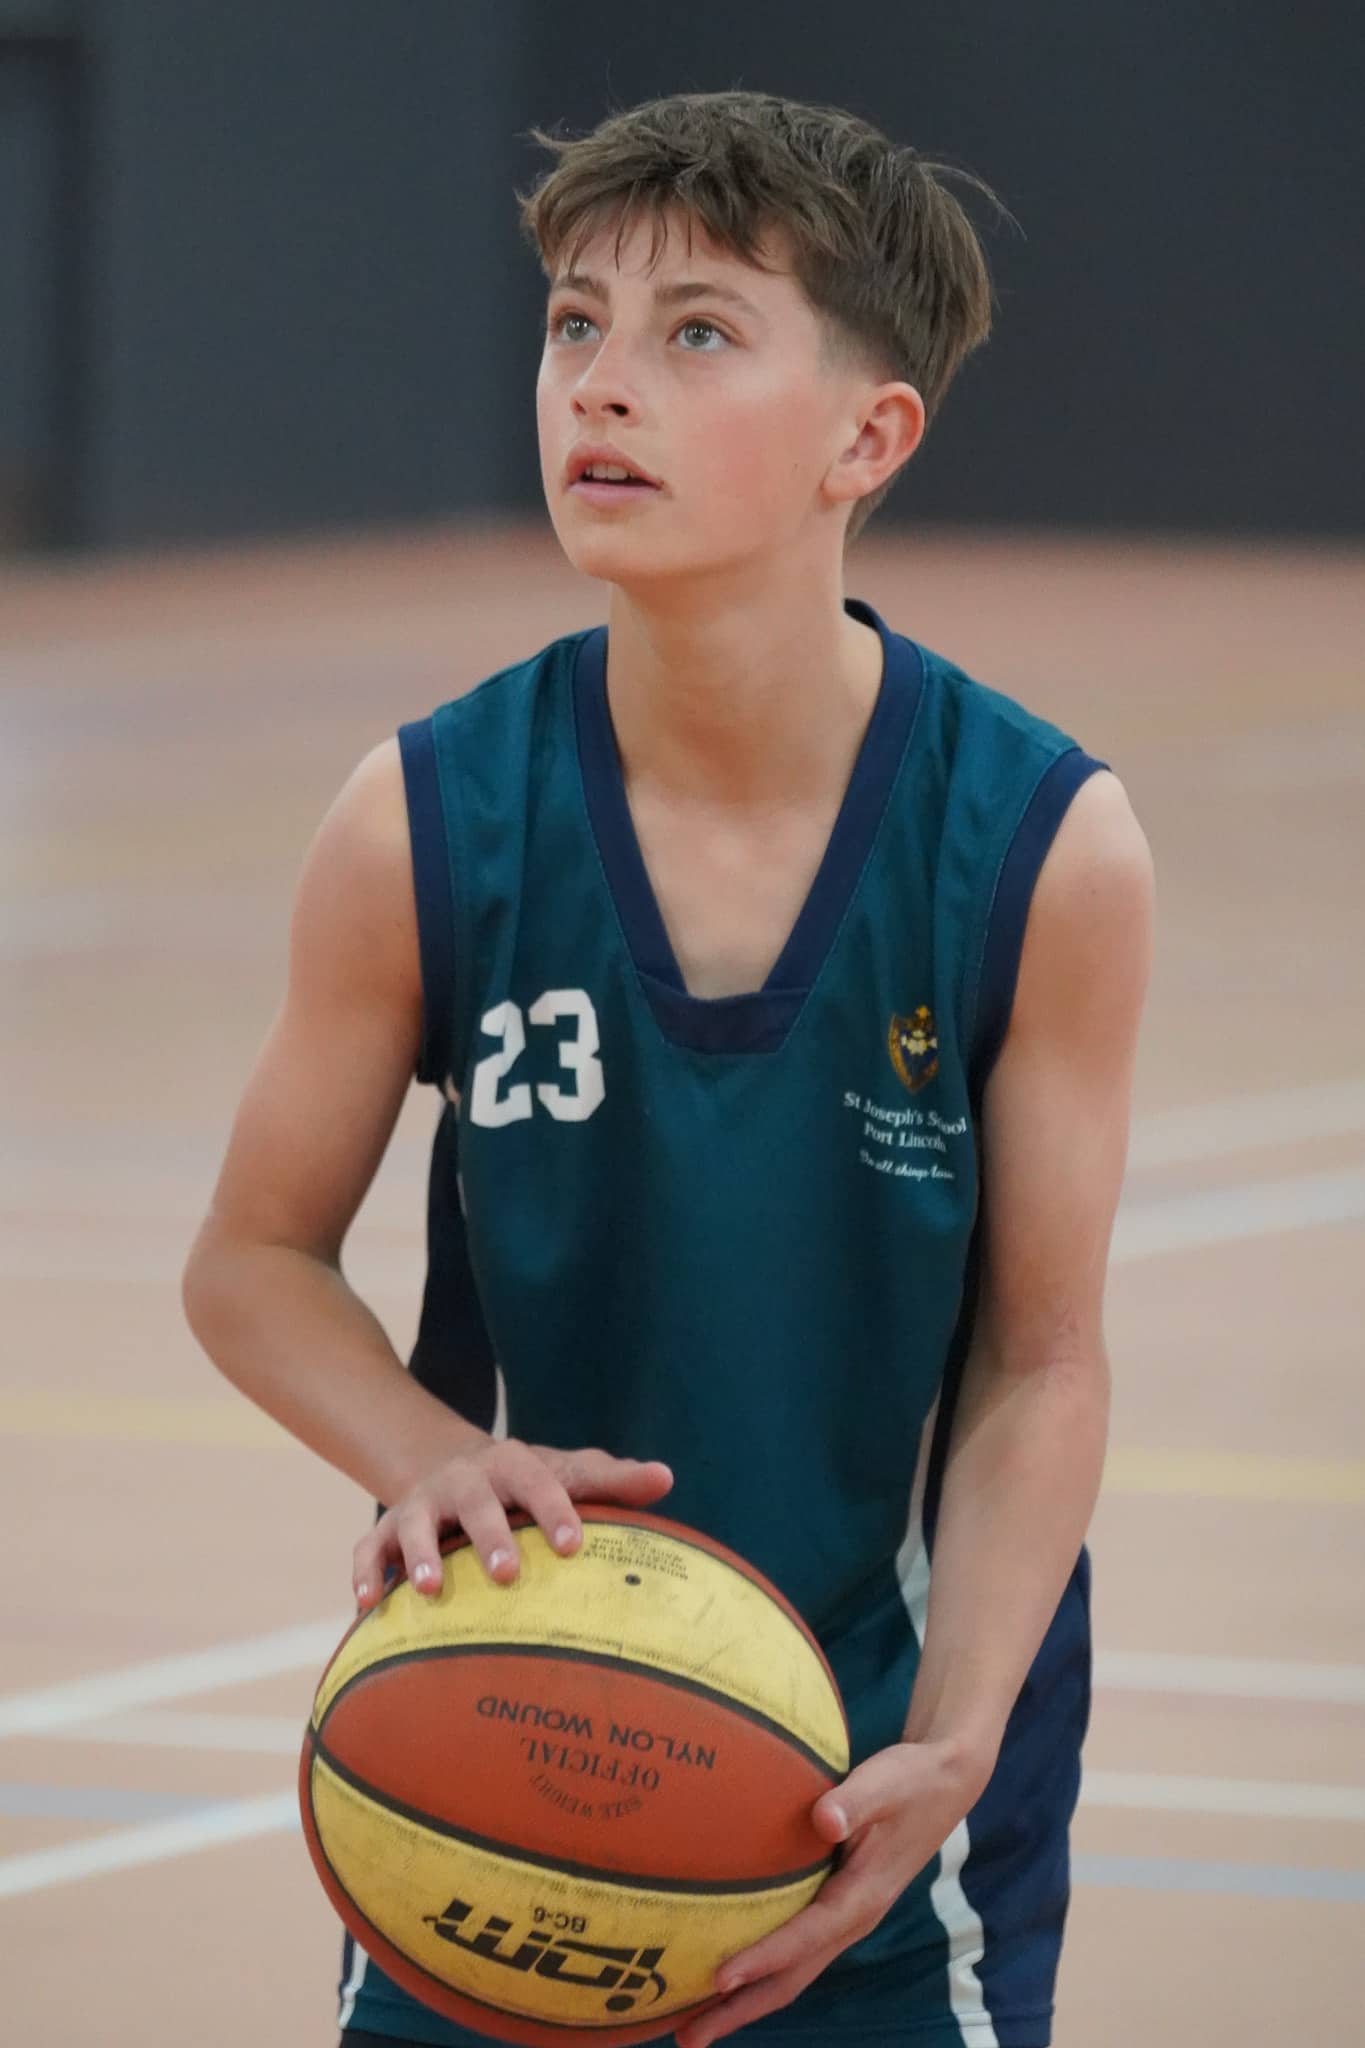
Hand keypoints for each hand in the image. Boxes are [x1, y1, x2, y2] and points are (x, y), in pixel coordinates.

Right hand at [351, 1438, 672, 1607]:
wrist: (451, 1464)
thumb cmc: (526, 1482)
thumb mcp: (564, 1472)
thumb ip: (612, 1480)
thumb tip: (666, 1478)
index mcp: (513, 1465)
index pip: (539, 1480)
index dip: (554, 1509)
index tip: (574, 1544)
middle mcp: (464, 1480)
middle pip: (475, 1501)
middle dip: (489, 1534)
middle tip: (507, 1575)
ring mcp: (422, 1503)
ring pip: (413, 1521)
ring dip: (417, 1553)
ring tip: (427, 1590)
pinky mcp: (388, 1526)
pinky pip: (369, 1547)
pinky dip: (365, 1572)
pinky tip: (368, 1606)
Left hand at [675, 1736, 991, 2047]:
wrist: (943, 1784)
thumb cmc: (911, 1780)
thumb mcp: (886, 1782)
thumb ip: (854, 1801)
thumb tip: (824, 1819)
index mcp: (862, 1898)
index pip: (804, 1938)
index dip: (762, 1959)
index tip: (720, 1978)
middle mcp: (852, 1920)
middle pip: (791, 1978)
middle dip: (740, 2009)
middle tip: (687, 2035)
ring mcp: (845, 1919)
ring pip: (791, 1972)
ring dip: (745, 1999)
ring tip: (693, 2020)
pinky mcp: (837, 1907)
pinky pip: (794, 1950)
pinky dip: (760, 1969)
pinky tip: (728, 1970)